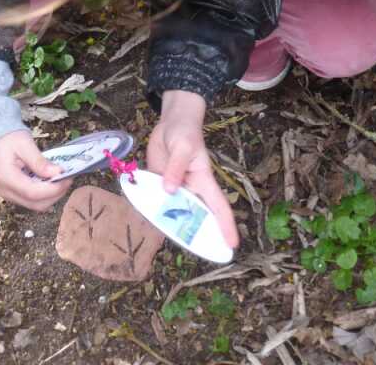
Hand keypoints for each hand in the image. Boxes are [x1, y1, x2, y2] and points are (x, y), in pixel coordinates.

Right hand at [0, 130, 71, 211]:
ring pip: (37, 205)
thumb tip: (57, 172)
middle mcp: (6, 192)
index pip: (33, 193)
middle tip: (67, 178)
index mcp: (6, 178)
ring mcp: (9, 196)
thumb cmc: (8, 139)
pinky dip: (46, 195)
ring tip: (61, 179)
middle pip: (36, 203)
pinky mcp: (14, 195)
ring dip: (53, 195)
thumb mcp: (25, 144)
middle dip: (56, 193)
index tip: (67, 177)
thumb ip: (40, 161)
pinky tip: (52, 182)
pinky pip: (33, 201)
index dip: (54, 189)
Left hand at [147, 91, 239, 247]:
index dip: (225, 226)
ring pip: (173, 210)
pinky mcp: (158, 183)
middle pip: (195, 215)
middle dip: (196, 234)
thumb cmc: (185, 132)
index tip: (232, 246)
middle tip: (199, 253)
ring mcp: (174, 188)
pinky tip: (144, 220)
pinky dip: (151, 209)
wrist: (170, 122)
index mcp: (203, 181)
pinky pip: (155, 199)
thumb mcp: (183, 147)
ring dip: (168, 223)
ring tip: (165, 240)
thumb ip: (175, 168)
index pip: (218, 206)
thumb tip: (169, 190)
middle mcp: (190, 189)